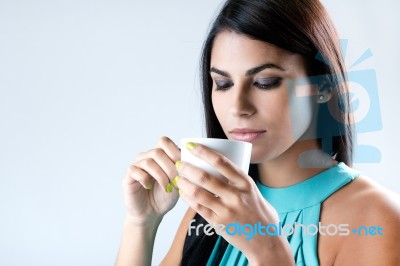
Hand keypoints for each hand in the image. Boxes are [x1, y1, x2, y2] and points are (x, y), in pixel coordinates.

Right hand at [122, 136, 179, 225]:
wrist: (151, 213)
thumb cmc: (165, 197)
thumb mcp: (178, 182)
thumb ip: (181, 169)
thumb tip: (186, 161)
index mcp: (160, 155)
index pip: (164, 142)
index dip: (174, 151)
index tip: (182, 167)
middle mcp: (147, 157)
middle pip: (157, 151)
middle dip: (169, 167)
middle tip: (175, 181)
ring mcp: (137, 165)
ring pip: (148, 162)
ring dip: (160, 176)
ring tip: (166, 187)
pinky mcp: (128, 176)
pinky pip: (135, 170)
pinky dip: (145, 179)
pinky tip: (149, 187)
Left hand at [175, 142, 293, 263]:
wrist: (266, 241)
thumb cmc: (259, 212)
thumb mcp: (253, 191)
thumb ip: (238, 181)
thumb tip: (219, 166)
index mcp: (245, 183)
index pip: (221, 162)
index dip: (203, 152)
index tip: (191, 145)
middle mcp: (236, 195)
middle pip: (205, 177)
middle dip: (188, 168)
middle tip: (179, 162)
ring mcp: (227, 210)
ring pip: (198, 193)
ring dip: (184, 183)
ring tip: (177, 177)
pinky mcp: (219, 223)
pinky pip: (198, 208)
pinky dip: (188, 198)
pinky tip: (183, 193)